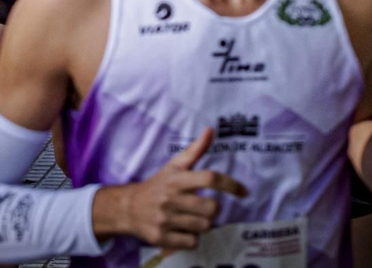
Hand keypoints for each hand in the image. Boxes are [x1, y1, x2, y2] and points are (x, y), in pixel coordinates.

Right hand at [100, 127, 247, 247]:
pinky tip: (183, 230)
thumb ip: (195, 149)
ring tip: (192, 218)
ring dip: (203, 224)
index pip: (210, 178)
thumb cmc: (158, 185)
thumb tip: (211, 130)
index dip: (231, 185)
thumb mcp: (174, 166)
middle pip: (212, 208)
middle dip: (214, 209)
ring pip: (204, 226)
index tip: (243, 191)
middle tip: (205, 207)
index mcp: (177, 179)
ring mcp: (165, 219)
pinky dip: (192, 238)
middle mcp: (171, 198)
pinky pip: (192, 242)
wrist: (128, 208)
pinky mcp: (161, 238)